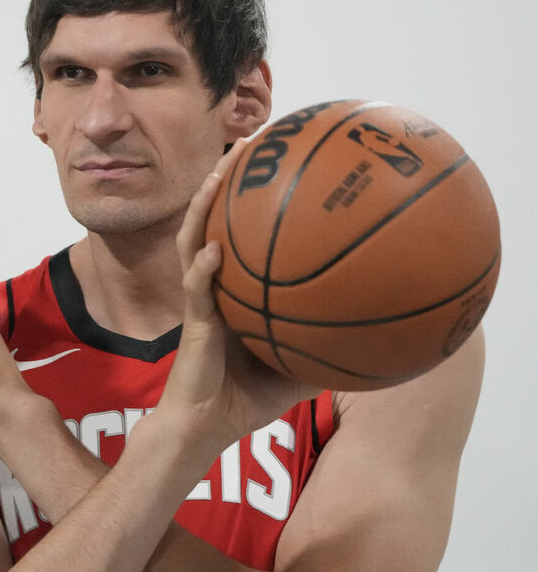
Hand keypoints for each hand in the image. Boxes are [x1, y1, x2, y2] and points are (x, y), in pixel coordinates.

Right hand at [160, 138, 320, 447]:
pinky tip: (212, 253)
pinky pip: (194, 289)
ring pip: (191, 240)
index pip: (236, 232)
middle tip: (248, 145)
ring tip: (217, 176)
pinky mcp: (191, 323)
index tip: (271, 162)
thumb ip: (327, 344)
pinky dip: (201, 269)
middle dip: (224, 181)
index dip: (247, 197)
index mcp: (234, 289)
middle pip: (212, 220)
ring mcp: (199, 300)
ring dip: (201, 207)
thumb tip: (380, 335)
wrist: (206, 425)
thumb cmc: (248, 398)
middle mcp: (213, 285)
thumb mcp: (299, 366)